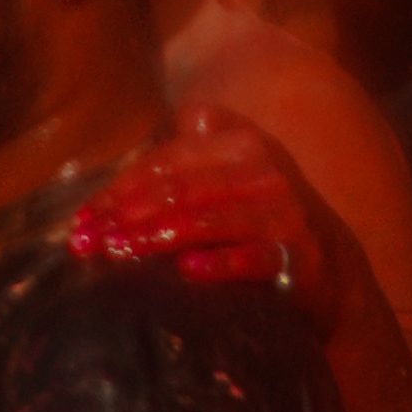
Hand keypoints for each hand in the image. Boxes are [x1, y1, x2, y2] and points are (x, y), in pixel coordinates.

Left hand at [71, 107, 348, 337]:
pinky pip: (253, 256)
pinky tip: (186, 271)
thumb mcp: (223, 182)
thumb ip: (177, 173)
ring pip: (210, 218)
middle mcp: (262, 165)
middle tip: (88, 242)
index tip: (82, 221)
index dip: (119, 189)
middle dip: (127, 215)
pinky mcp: (300, 251)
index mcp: (237, 140)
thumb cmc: (256, 223)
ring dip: (160, 236)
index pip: (165, 161)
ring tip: (121, 252)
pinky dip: (219, 263)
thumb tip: (101, 203)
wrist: (329, 269)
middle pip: (180, 187)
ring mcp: (283, 208)